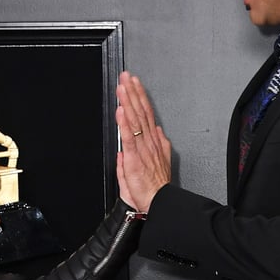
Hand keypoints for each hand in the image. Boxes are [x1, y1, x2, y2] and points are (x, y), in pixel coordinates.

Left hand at [116, 71, 171, 211]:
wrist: (158, 202)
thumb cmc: (155, 187)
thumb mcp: (158, 163)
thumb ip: (157, 145)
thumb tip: (154, 132)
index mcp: (153, 142)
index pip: (146, 114)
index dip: (140, 98)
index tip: (135, 84)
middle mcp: (149, 141)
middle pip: (140, 112)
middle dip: (133, 92)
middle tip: (127, 76)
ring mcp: (143, 148)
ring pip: (135, 119)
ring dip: (128, 101)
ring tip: (123, 86)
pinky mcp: (135, 157)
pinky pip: (129, 136)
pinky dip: (125, 122)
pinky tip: (121, 109)